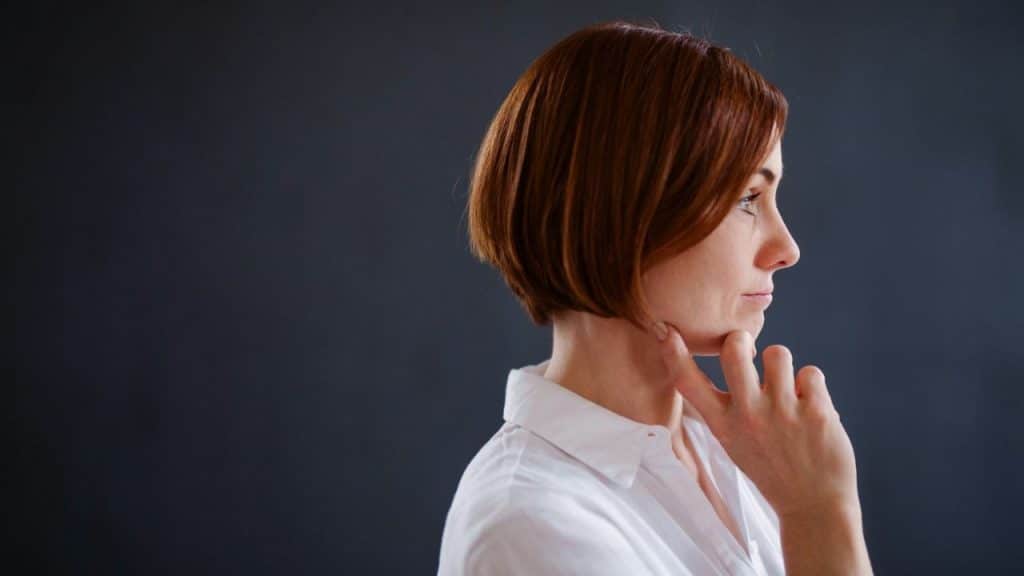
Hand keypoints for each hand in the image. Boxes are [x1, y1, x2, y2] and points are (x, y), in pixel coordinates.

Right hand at [654, 322, 860, 518]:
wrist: (813, 506)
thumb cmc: (772, 470)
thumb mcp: (734, 443)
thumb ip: (724, 409)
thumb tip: (717, 365)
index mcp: (723, 424)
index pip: (689, 383)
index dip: (674, 354)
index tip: (666, 330)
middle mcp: (748, 415)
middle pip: (735, 348)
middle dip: (741, 340)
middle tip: (750, 351)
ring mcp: (783, 412)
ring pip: (778, 353)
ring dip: (783, 366)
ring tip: (787, 388)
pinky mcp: (816, 411)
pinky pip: (810, 373)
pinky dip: (812, 387)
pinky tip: (811, 408)